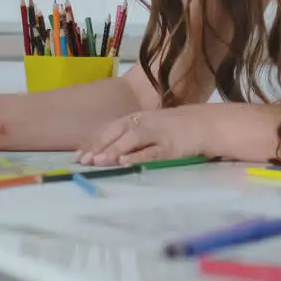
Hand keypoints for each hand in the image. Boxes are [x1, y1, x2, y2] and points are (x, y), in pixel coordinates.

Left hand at [75, 105, 209, 166]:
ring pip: (132, 140)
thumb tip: (102, 154)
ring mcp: (157, 133)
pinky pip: (152, 152)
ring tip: (99, 162)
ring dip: (114, 150)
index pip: (109, 129)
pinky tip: (125, 163)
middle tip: (84, 161)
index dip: (93, 142)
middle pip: (117, 133)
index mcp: (135, 118)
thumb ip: (127, 137)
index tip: (78, 156)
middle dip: (99, 147)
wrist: (202, 124)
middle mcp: (143, 123)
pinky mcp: (170, 146)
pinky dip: (138, 157)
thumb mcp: (146, 127)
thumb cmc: (170, 128)